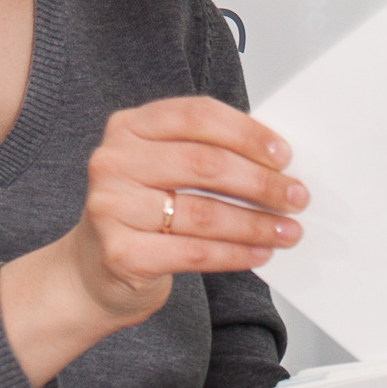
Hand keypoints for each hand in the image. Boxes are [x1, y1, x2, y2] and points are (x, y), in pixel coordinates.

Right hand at [0, 96, 305, 384]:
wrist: (91, 271)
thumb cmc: (138, 213)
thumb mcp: (162, 170)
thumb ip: (205, 155)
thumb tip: (276, 163)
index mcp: (129, 127)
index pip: (196, 116)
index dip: (246, 132)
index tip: (283, 154)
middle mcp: (114, 162)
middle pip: (205, 164)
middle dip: (261, 182)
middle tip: (296, 196)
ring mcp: (112, 208)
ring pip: (204, 213)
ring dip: (256, 223)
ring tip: (287, 230)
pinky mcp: (121, 252)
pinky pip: (194, 253)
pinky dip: (236, 253)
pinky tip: (259, 253)